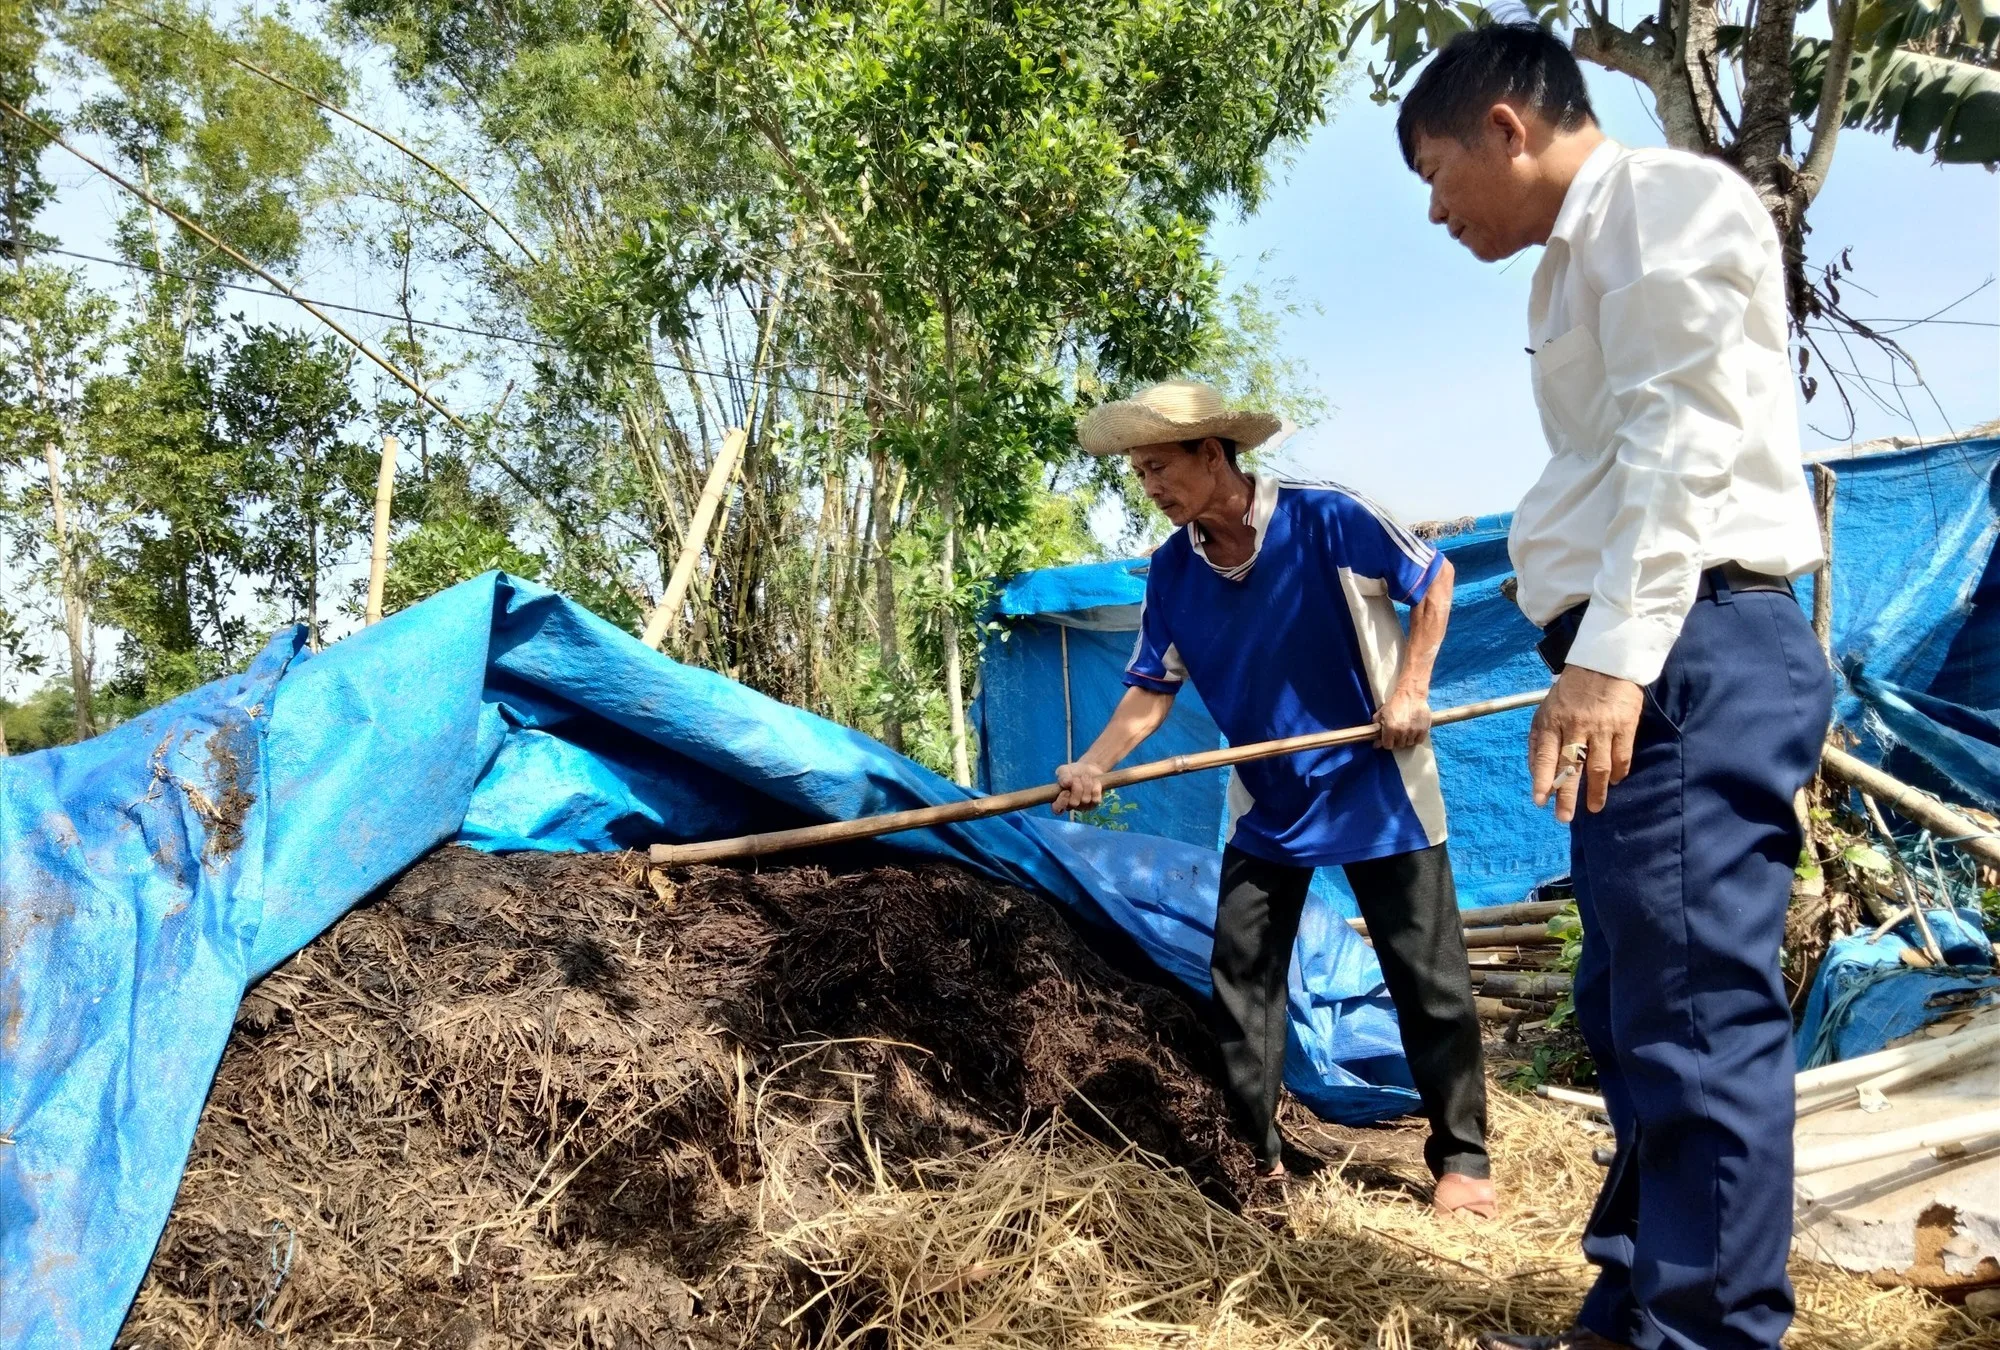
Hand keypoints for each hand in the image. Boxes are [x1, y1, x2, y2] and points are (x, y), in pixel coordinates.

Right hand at [1052, 761, 1104, 814]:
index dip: (1061, 801)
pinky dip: (1095, 787)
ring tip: (1085, 777)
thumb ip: (1062, 776)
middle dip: (1076, 788)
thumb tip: (1066, 783)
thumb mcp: (1064, 770)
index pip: (1057, 809)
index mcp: (1060, 799)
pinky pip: (1096, 799)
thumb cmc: (1073, 771)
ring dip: (1086, 784)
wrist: (1090, 768)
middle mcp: (1071, 805)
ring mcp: (1083, 805)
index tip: (1066, 791)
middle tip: (1077, 779)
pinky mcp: (1095, 803)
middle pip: (1073, 803)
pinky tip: (1094, 781)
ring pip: (1085, 799)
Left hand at [1375, 688, 1433, 749]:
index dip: (1387, 742)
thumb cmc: (1395, 702)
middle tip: (1398, 733)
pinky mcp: (1424, 729)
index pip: (1388, 745)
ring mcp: (1413, 731)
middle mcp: (1401, 732)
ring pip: (1409, 744)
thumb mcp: (1381, 713)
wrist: (1411, 694)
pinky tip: (1414, 732)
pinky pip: (1419, 741)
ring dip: (1407, 739)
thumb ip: (1377, 728)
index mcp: (1390, 728)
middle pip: (1399, 745)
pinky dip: (1416, 738)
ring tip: (1406, 731)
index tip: (1389, 739)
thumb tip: (1375, 743)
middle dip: (1397, 740)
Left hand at [1530, 666, 1643, 821]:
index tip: (1539, 801)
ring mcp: (1602, 727)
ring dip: (1596, 791)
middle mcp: (1576, 726)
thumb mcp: (1545, 710)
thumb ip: (1538, 740)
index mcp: (1552, 721)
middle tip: (1564, 818)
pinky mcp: (1625, 725)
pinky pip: (1621, 756)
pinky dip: (1618, 773)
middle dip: (1567, 795)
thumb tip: (1534, 772)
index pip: (1544, 755)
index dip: (1542, 779)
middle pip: (1571, 766)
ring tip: (1594, 808)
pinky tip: (1614, 783)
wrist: (1605, 663)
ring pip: (1598, 766)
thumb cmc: (1570, 692)